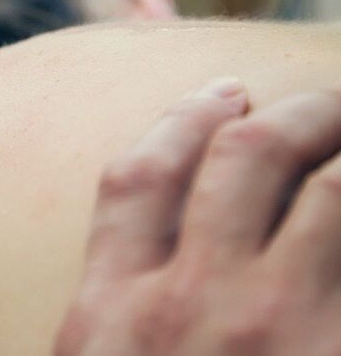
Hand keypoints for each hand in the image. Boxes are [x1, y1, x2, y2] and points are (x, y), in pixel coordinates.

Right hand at [56, 78, 340, 354]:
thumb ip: (119, 324)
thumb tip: (155, 279)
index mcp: (104, 315)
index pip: (138, 182)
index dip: (185, 119)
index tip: (223, 91)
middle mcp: (183, 305)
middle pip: (243, 157)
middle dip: (296, 113)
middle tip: (326, 103)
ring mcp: (269, 326)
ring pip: (330, 189)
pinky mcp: (339, 353)